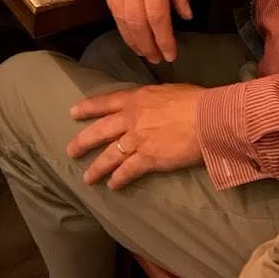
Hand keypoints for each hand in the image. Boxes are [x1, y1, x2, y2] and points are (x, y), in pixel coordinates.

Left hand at [66, 84, 203, 189]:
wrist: (208, 117)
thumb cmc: (195, 100)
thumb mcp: (166, 91)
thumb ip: (152, 101)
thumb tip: (152, 106)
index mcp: (136, 98)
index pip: (105, 102)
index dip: (88, 108)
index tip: (73, 112)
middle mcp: (131, 118)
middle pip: (100, 131)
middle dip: (83, 142)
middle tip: (70, 150)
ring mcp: (137, 139)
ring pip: (110, 155)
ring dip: (97, 168)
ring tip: (87, 178)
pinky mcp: (149, 158)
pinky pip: (128, 171)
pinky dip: (118, 179)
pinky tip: (112, 185)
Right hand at [101, 0, 190, 63]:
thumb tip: (185, 16)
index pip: (158, 17)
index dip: (164, 39)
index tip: (171, 55)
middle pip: (138, 23)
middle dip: (148, 45)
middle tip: (157, 59)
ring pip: (122, 19)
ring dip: (132, 40)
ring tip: (143, 52)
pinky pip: (112, 8)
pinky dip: (120, 25)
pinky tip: (128, 33)